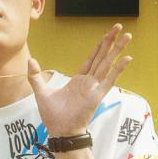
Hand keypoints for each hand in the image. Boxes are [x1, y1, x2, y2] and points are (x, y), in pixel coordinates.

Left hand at [27, 23, 131, 137]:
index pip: (92, 58)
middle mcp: (89, 82)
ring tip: (127, 36)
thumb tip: (30, 60)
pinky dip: (118, 69)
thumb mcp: (41, 92)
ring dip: (117, 50)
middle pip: (102, 56)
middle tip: (119, 27)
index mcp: (78, 80)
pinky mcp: (97, 95)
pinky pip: (109, 80)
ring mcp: (94, 87)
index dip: (99, 46)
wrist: (59, 131)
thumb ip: (36, 76)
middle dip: (111, 42)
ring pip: (108, 64)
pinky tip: (127, 59)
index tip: (107, 34)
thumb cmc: (53, 116)